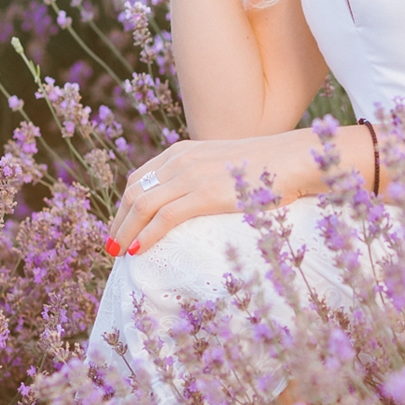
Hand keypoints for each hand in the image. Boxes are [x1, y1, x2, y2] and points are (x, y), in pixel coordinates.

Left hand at [105, 132, 317, 257]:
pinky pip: (163, 217)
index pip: (139, 177)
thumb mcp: (224, 163)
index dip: (123, 204)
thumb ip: (204, 175)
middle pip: (133, 191)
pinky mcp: (205, 194)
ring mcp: (191, 176)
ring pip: (141, 205)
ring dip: (124, 232)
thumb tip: (195, 201)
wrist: (292, 159)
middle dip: (118, 220)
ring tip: (118, 253)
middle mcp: (180, 160)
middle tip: (112, 245)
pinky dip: (146, 235)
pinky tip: (138, 250)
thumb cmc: (267, 167)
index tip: (120, 226)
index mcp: (182, 151)